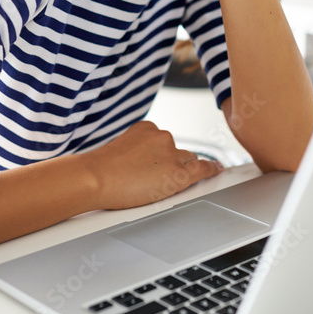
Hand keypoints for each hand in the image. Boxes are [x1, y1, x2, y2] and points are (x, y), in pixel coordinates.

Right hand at [82, 121, 223, 210]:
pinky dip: (212, 170)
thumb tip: (142, 163)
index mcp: (147, 128)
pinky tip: (218, 171)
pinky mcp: (177, 173)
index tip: (165, 160)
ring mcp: (172, 154)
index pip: (164, 142)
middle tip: (158, 178)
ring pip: (188, 162)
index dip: (164, 155)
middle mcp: (162, 136)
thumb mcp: (119, 150)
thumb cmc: (100, 169)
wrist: (95, 177)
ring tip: (164, 185)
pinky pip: (202, 170)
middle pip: (179, 152)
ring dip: (182, 171)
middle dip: (174, 163)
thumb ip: (136, 151)